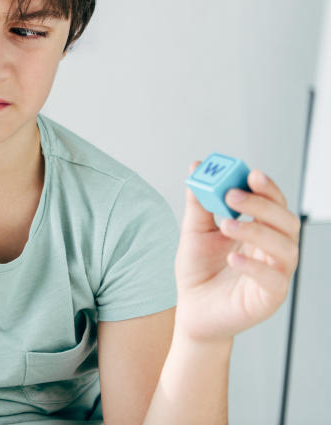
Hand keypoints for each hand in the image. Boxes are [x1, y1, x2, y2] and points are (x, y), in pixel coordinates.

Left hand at [173, 161, 300, 343]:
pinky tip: (233, 257)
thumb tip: (196, 166)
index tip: (250, 173)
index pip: (274, 203)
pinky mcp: (270, 298)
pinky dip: (255, 266)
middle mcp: (273, 250)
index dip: (267, 187)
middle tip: (233, 194)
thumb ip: (198, 203)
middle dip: (262, 204)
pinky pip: (273, 279)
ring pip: (284, 248)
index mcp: (260, 230)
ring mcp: (276, 274)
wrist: (192, 312)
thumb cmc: (198, 271)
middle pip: (286, 222)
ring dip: (256, 231)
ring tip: (226, 224)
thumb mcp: (194, 232)